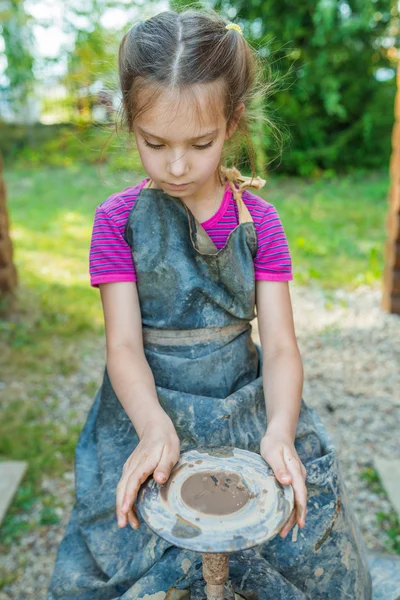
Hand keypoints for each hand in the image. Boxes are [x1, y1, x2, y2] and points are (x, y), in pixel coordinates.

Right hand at [116, 415, 179, 529]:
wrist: (155, 427)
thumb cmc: (166, 440)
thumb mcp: (171, 451)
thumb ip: (165, 466)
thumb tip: (159, 480)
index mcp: (144, 462)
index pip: (132, 482)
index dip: (128, 497)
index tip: (123, 511)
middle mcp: (133, 466)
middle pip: (122, 488)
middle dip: (121, 507)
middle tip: (123, 525)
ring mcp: (130, 467)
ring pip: (122, 488)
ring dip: (122, 506)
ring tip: (128, 523)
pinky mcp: (130, 469)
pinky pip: (124, 486)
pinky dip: (124, 499)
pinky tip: (130, 510)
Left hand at [260, 429, 306, 537]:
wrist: (279, 434)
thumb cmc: (274, 443)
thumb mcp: (272, 453)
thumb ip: (279, 467)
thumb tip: (288, 482)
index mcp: (296, 470)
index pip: (300, 492)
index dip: (300, 509)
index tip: (300, 524)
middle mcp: (299, 476)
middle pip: (299, 500)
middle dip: (294, 517)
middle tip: (283, 533)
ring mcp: (297, 478)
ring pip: (297, 499)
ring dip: (292, 515)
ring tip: (282, 530)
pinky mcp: (293, 479)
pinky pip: (293, 495)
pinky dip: (290, 507)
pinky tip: (282, 515)